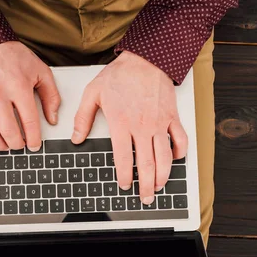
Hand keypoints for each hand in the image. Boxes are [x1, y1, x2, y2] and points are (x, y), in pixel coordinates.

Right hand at [0, 41, 60, 150]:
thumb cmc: (14, 56)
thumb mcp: (40, 71)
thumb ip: (51, 95)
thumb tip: (52, 118)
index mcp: (18, 87)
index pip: (29, 122)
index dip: (34, 138)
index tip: (35, 145)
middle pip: (8, 131)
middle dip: (17, 145)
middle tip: (22, 145)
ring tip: (7, 146)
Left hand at [72, 51, 187, 204]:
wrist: (146, 58)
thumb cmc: (119, 75)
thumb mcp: (93, 93)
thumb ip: (83, 118)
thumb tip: (76, 138)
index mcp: (121, 123)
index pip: (123, 158)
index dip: (124, 176)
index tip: (124, 185)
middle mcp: (142, 126)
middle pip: (146, 164)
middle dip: (146, 185)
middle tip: (144, 197)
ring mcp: (160, 123)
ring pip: (165, 157)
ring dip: (163, 175)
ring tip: (159, 186)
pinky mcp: (172, 116)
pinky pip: (180, 139)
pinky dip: (180, 152)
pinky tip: (175, 160)